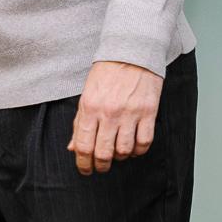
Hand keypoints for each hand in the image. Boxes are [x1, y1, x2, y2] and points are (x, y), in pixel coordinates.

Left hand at [68, 61, 161, 175]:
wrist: (132, 51)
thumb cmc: (107, 74)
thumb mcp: (87, 95)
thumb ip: (79, 122)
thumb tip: (73, 148)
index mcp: (89, 108)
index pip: (83, 145)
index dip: (83, 163)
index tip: (85, 169)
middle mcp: (109, 112)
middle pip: (103, 153)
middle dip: (101, 166)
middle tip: (101, 167)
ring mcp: (130, 112)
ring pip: (125, 150)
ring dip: (121, 157)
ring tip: (118, 153)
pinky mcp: (148, 111)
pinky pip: (144, 142)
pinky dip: (139, 150)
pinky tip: (134, 147)